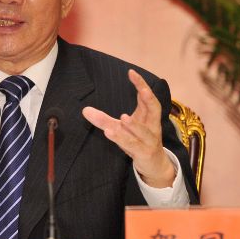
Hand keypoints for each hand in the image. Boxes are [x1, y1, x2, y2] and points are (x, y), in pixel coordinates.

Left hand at [82, 69, 174, 187]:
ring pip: (144, 132)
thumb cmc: (138, 141)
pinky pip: (134, 145)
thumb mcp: (120, 128)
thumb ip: (103, 119)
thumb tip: (85, 110)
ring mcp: (150, 140)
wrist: (154, 165)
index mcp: (148, 116)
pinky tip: (110, 132)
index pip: (148, 97)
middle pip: (155, 110)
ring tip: (123, 117)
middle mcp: (152, 126)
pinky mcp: (144, 153)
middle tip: (143, 90)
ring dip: (135, 125)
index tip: (131, 73)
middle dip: (149, 99)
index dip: (141, 85)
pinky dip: (123, 139)